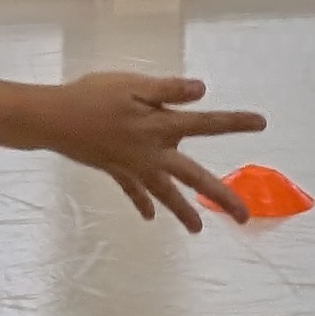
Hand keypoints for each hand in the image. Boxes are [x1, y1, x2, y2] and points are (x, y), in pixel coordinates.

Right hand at [0, 70, 267, 232]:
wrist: (54, 120)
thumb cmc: (93, 97)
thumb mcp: (133, 85)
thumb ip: (169, 90)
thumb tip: (202, 92)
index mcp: (161, 127)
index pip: (206, 123)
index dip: (235, 122)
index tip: (261, 123)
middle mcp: (153, 153)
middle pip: (194, 178)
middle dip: (220, 197)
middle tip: (244, 217)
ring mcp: (134, 167)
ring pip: (166, 194)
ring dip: (183, 211)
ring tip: (198, 230)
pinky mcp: (115, 170)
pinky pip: (134, 191)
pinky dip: (143, 202)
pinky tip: (150, 216)